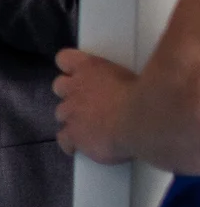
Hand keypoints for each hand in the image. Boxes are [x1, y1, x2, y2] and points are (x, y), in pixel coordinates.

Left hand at [54, 48, 139, 163]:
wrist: (143, 120)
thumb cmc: (147, 95)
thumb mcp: (135, 75)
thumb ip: (122, 75)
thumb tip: (137, 72)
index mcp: (90, 67)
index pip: (65, 59)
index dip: (70, 67)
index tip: (77, 74)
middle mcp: (74, 87)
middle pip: (60, 87)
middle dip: (71, 94)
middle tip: (89, 104)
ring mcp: (70, 112)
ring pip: (61, 113)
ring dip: (72, 118)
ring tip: (89, 127)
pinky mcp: (74, 135)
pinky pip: (64, 140)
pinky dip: (71, 144)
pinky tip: (80, 148)